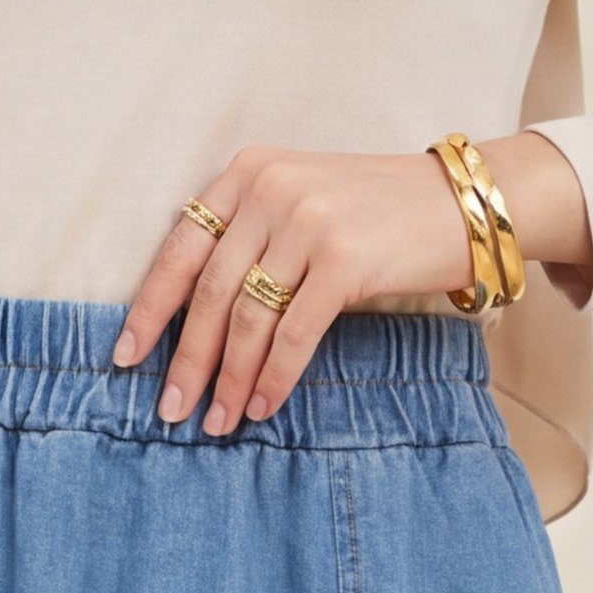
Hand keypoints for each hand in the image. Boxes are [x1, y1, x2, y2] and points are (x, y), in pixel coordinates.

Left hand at [116, 135, 591, 433]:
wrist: (465, 203)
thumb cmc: (380, 212)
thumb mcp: (303, 199)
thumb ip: (251, 235)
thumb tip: (197, 320)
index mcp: (249, 172)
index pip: (181, 247)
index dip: (150, 307)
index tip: (126, 356)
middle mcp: (271, 190)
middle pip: (210, 291)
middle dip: (187, 358)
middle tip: (171, 409)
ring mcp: (308, 222)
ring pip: (249, 318)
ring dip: (229, 378)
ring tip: (217, 420)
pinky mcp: (345, 259)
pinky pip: (294, 334)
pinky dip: (274, 377)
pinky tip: (263, 406)